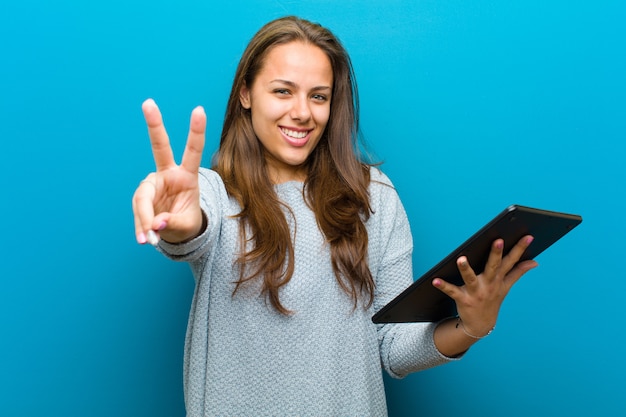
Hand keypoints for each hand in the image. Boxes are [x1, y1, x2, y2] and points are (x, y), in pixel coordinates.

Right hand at [132, 99, 206, 244]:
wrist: (176, 232)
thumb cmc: (187, 222)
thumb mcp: (187, 225)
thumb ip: (173, 223)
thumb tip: (155, 225)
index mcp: (187, 176)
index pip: (192, 151)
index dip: (196, 131)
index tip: (199, 109)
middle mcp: (168, 174)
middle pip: (159, 146)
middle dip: (154, 124)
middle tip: (148, 102)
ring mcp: (152, 183)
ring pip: (143, 198)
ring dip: (145, 220)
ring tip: (149, 240)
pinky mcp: (142, 196)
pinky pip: (138, 212)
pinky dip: (141, 228)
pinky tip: (145, 240)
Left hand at [432, 235, 537, 337]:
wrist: (480, 325)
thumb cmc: (492, 299)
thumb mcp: (506, 286)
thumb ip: (518, 272)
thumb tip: (534, 262)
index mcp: (499, 278)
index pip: (512, 261)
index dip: (520, 249)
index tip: (528, 236)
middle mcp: (489, 284)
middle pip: (494, 266)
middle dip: (496, 254)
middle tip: (498, 240)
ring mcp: (476, 292)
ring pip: (471, 278)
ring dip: (466, 269)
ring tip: (461, 259)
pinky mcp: (463, 299)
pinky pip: (452, 291)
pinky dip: (443, 286)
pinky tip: (435, 280)